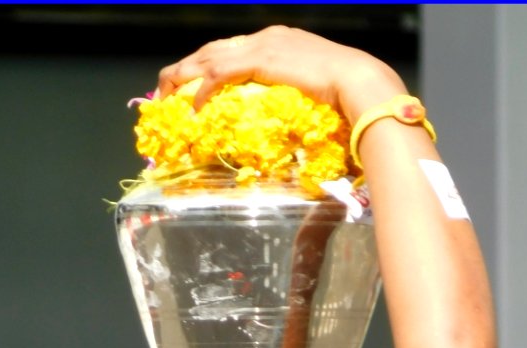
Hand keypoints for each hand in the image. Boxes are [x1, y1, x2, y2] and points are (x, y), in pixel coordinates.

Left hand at [155, 26, 406, 125]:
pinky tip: (192, 107)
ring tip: (165, 96)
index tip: (190, 86)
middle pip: (213, 49)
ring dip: (183, 76)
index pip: (232, 51)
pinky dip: (203, 90)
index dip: (207, 67)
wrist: (363, 86)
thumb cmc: (350, 98)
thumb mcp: (315, 97)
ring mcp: (264, 45)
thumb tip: (290, 132)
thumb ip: (295, 104)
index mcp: (279, 43)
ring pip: (209, 56)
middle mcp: (268, 37)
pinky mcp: (262, 59)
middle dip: (185, 68)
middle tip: (163, 89)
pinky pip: (221, 73)